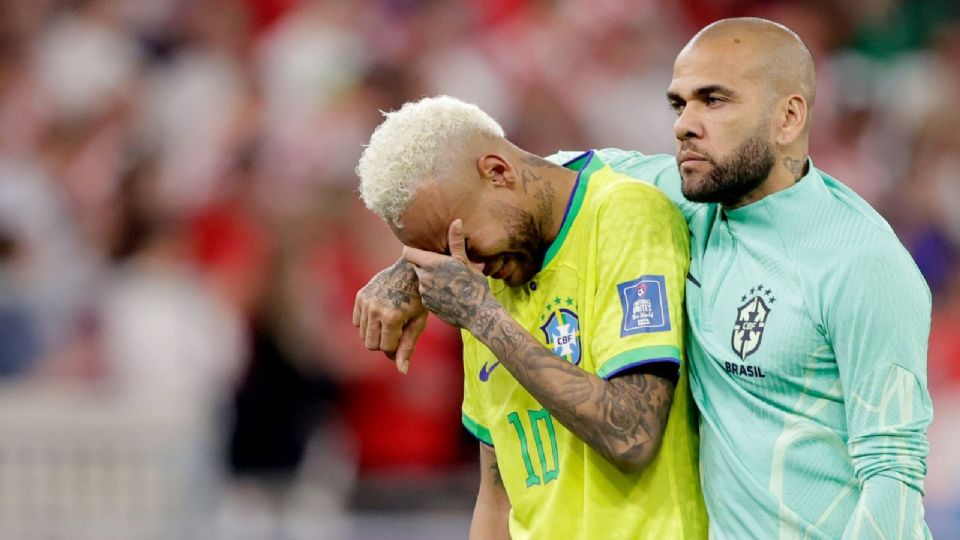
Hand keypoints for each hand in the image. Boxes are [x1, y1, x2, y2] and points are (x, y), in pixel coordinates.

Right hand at [353, 258, 426, 373]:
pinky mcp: (360, 296)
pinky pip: (357, 322)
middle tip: (398, 329)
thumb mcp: (417, 323)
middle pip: (370, 344)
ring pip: (363, 335)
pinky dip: (367, 323)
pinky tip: (381, 313)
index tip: (405, 335)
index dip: (396, 347)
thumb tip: (402, 371)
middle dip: (383, 342)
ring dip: (376, 333)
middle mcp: (374, 309)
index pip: (386, 348)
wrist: (411, 270)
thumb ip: (408, 348)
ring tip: (391, 320)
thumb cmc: (419, 299)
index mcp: (391, 317)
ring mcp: (365, 302)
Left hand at [403, 219, 497, 330]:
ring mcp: (424, 293)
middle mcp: (424, 278)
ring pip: (421, 280)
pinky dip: (432, 292)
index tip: (422, 250)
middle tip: (440, 265)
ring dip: (429, 278)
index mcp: (431, 264)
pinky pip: (425, 294)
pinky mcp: (427, 306)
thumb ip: (456, 242)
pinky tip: (447, 293)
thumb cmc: (474, 286)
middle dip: (424, 264)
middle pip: (415, 266)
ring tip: (447, 281)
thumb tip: (456, 221)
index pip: (408, 253)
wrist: (478, 314)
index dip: (413, 250)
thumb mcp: (466, 261)